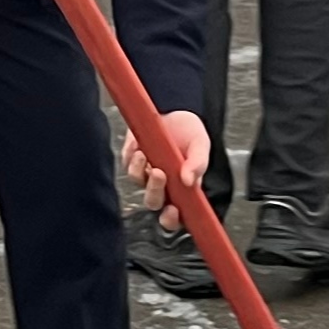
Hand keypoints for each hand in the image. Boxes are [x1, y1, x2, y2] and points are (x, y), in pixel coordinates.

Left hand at [126, 110, 212, 229]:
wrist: (175, 108)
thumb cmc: (190, 132)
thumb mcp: (201, 146)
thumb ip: (199, 164)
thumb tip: (189, 181)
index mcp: (182, 189)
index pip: (176, 215)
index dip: (172, 219)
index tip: (173, 211)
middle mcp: (163, 185)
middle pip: (153, 202)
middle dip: (154, 191)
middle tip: (159, 174)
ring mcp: (146, 173)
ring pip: (138, 182)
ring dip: (139, 170)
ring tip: (145, 154)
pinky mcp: (132, 159)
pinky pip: (127, 163)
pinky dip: (132, 155)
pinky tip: (139, 145)